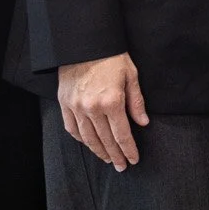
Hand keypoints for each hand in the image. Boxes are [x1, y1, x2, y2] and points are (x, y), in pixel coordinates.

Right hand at [57, 52, 149, 171]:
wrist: (84, 43)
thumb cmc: (111, 56)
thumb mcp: (131, 75)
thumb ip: (136, 101)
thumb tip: (143, 123)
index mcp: (112, 101)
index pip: (122, 133)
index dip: (129, 149)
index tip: (134, 159)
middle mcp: (92, 108)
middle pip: (105, 139)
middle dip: (116, 155)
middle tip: (122, 166)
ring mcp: (76, 107)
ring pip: (88, 138)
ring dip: (99, 151)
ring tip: (108, 159)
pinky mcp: (65, 104)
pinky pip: (72, 128)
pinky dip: (81, 139)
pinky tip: (89, 144)